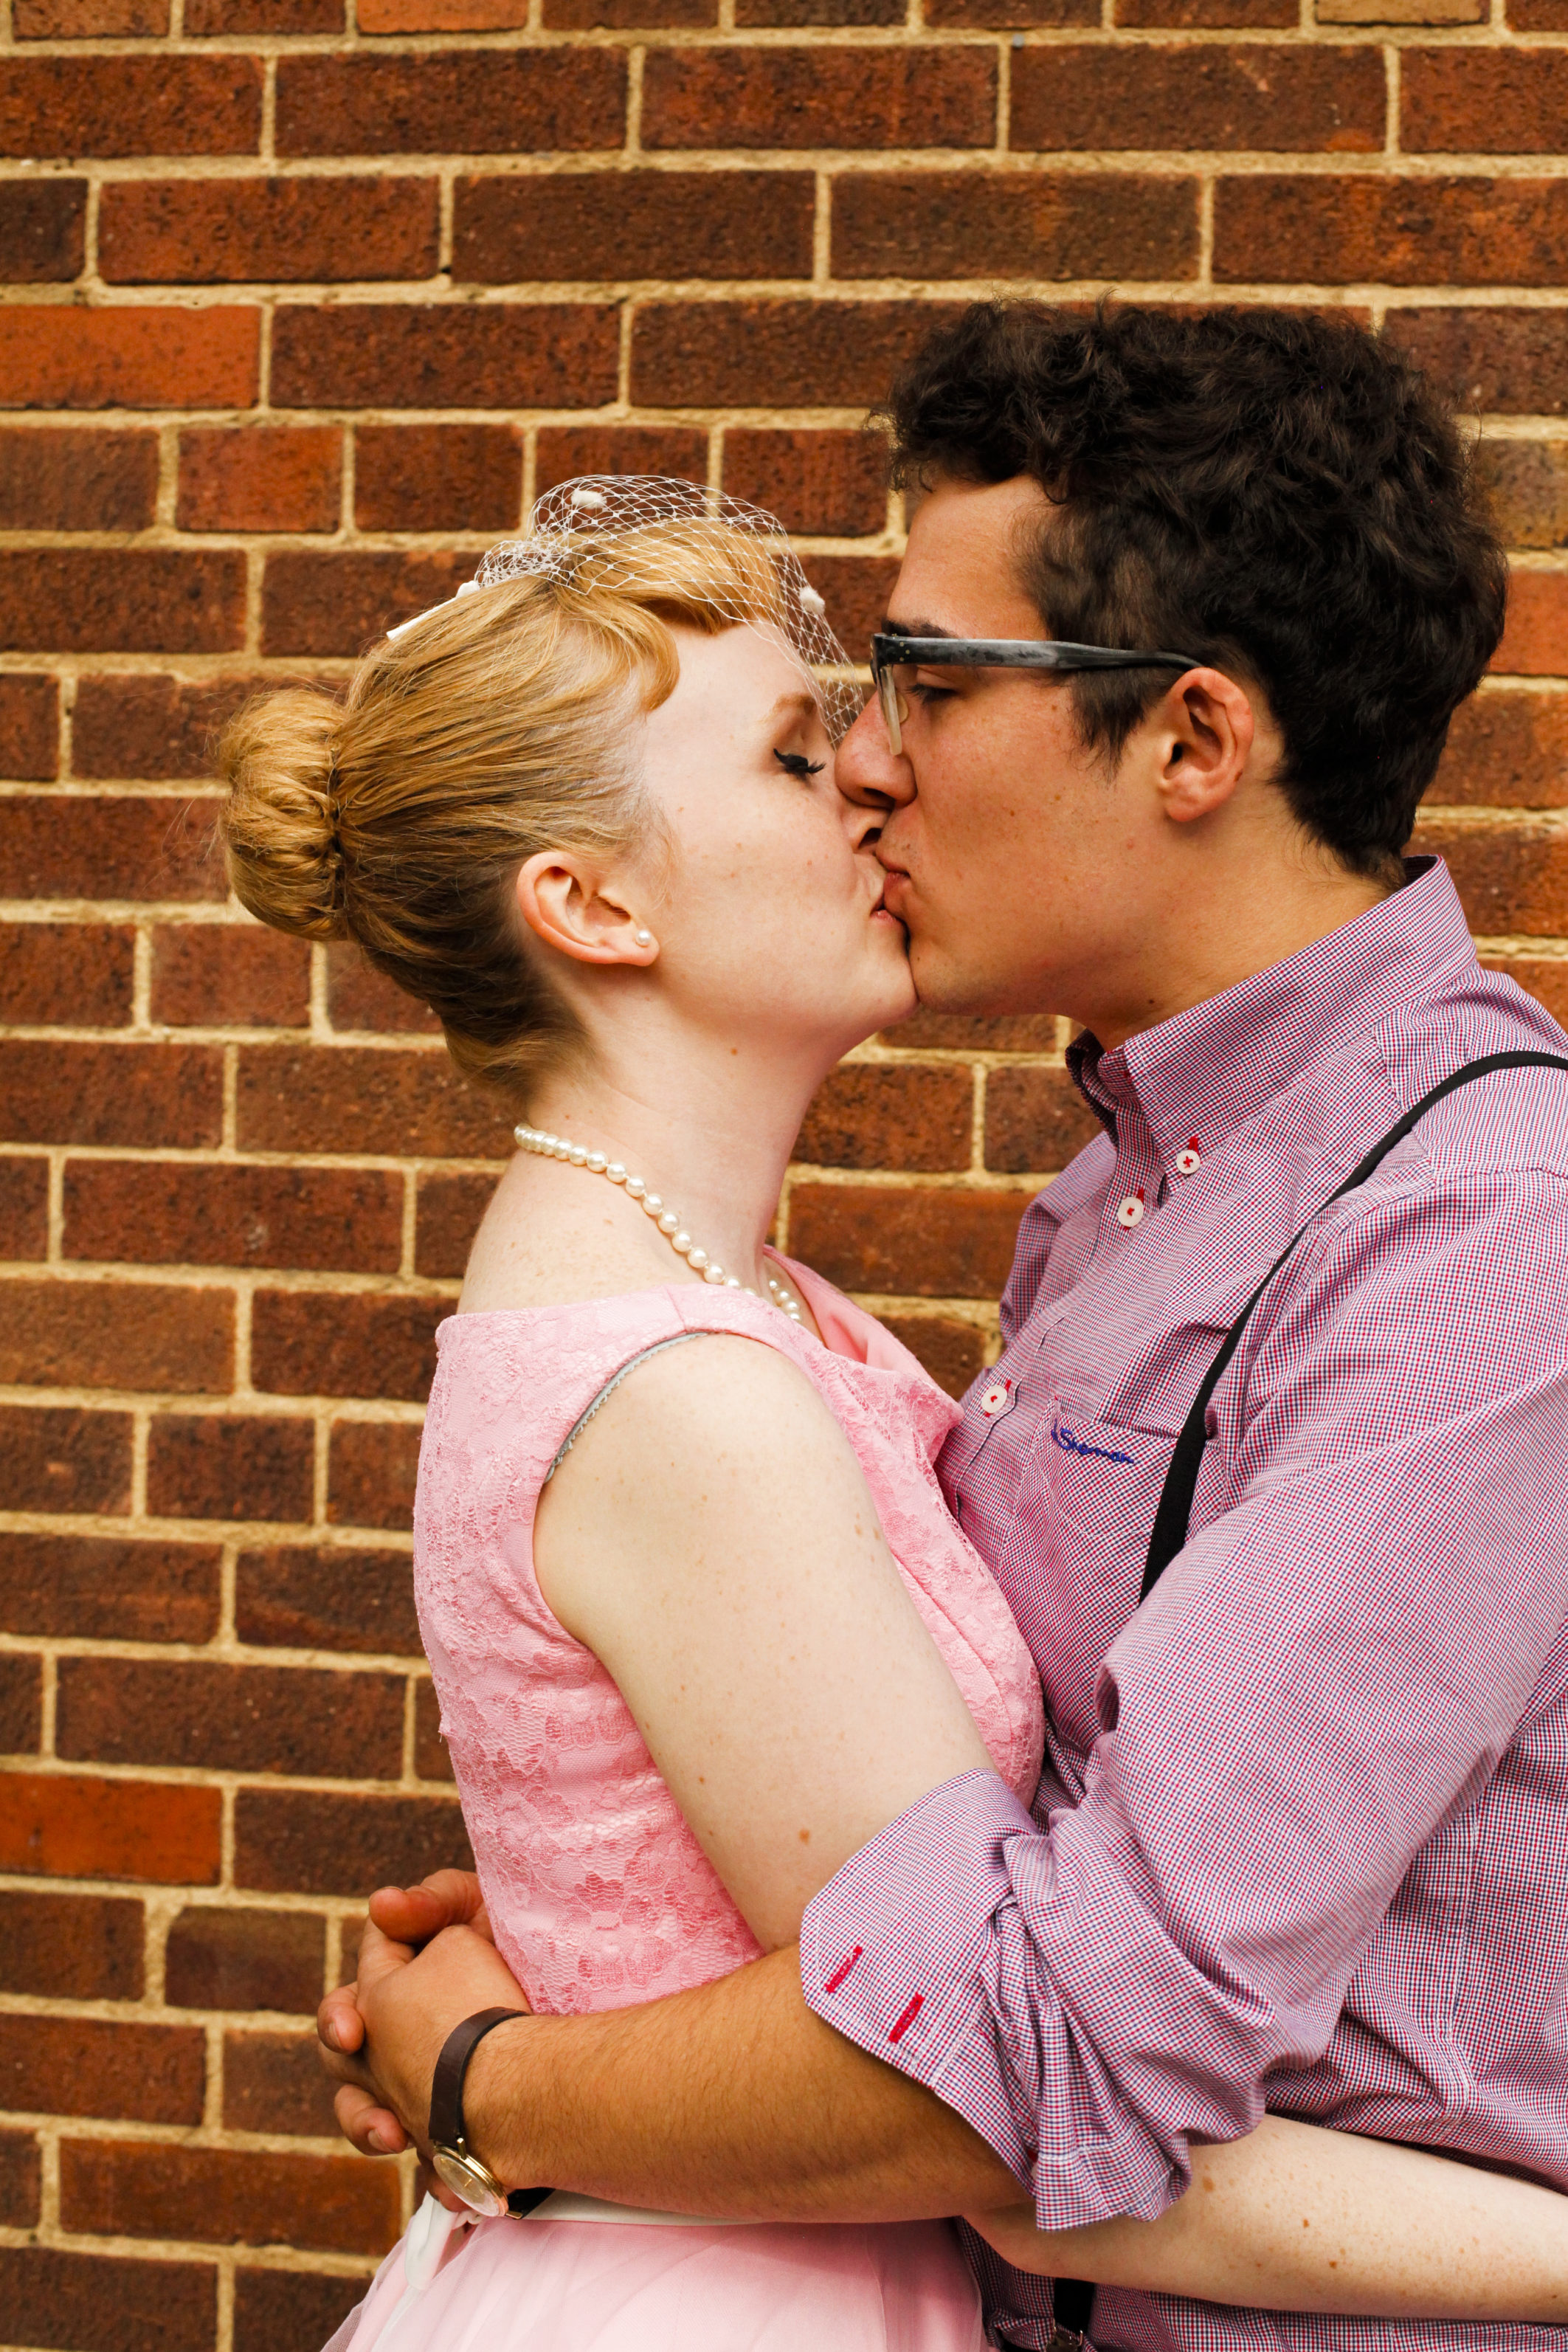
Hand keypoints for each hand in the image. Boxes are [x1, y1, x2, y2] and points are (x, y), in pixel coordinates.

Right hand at [318, 1870, 525, 2162]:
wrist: (573, 2025)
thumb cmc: (524, 1955)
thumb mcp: (481, 1913)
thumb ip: (433, 1902)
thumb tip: (380, 1904)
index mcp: (394, 1998)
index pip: (347, 2009)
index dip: (339, 2019)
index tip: (353, 2032)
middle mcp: (399, 2049)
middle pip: (348, 2080)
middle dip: (353, 2100)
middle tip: (381, 2117)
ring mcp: (425, 2094)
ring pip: (373, 2126)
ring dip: (373, 2134)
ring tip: (395, 2139)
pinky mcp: (458, 2134)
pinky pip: (435, 2169)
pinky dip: (440, 2178)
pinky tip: (452, 2186)